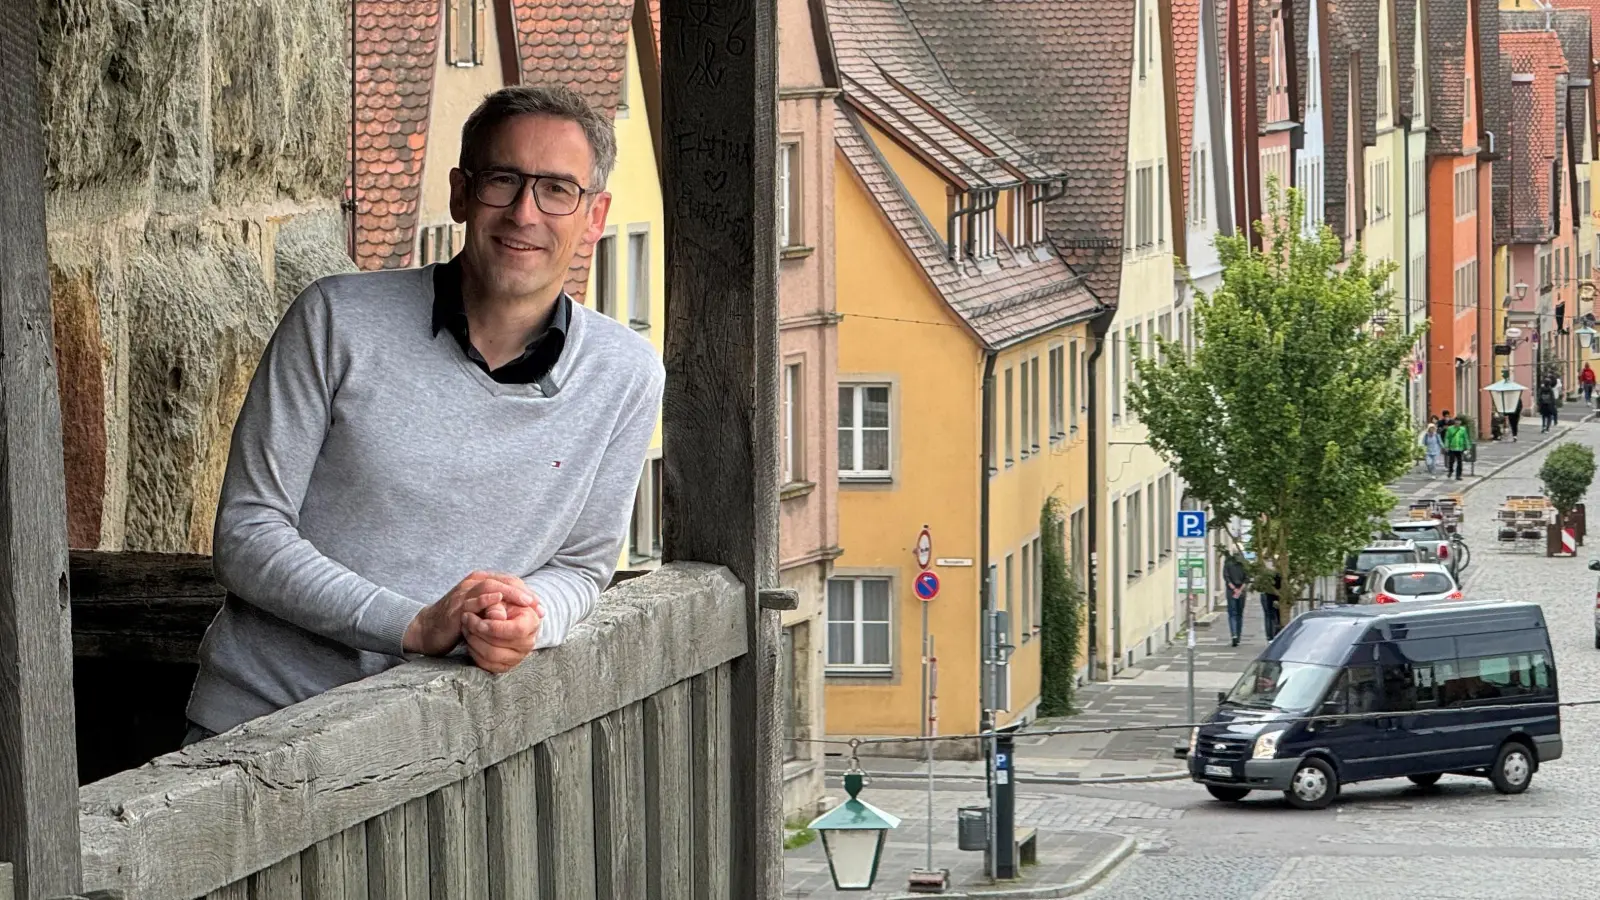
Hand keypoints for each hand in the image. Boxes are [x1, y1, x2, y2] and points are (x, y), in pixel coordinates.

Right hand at [404, 571, 537, 655]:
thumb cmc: (458, 621)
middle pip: (502, 581)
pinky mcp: (456, 608)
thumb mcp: (481, 611)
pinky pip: (472, 601)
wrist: (428, 630)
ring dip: (510, 594)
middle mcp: (472, 584)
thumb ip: (499, 607)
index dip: (526, 592)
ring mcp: (463, 594)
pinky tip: (498, 600)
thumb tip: (526, 613)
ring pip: (489, 586)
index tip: (540, 606)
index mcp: (480, 582)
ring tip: (526, 602)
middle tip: (536, 604)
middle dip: (522, 592)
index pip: (508, 581)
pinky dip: (486, 599)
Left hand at [462, 601, 543, 673]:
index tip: (479, 621)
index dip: (495, 627)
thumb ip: (497, 605)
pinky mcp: (505, 666)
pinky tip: (470, 638)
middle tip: (466, 618)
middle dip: (477, 631)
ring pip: (490, 656)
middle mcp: (528, 643)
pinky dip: (474, 651)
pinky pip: (486, 664)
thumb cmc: (504, 604)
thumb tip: (494, 615)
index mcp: (532, 623)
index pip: (516, 630)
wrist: (506, 616)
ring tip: (466, 626)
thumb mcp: (502, 599)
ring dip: (473, 640)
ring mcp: (517, 657)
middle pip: (499, 645)